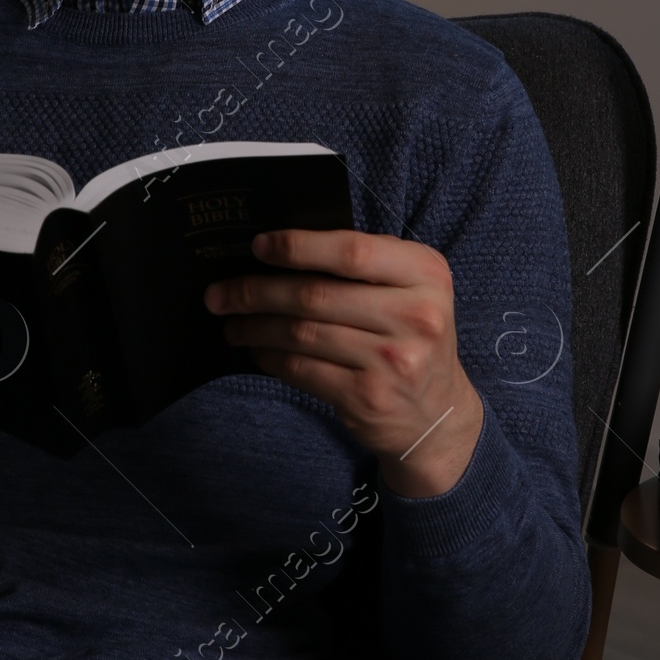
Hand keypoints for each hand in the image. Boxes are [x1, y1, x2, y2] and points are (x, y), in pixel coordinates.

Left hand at [204, 229, 483, 495]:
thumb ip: (366, 263)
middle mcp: (416, 316)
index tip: (258, 247)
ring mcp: (393, 361)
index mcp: (426, 274)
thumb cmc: (411, 335)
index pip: (352, 252)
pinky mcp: (368, 397)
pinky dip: (271, 357)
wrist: (438, 412)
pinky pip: (302, 369)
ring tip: (232, 322)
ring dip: (256, 326)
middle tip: (220, 293)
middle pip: (316, 295)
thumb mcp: (411, 289)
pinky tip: (258, 349)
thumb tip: (282, 250)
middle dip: (257, 291)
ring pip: (302, 333)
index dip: (298, 247)